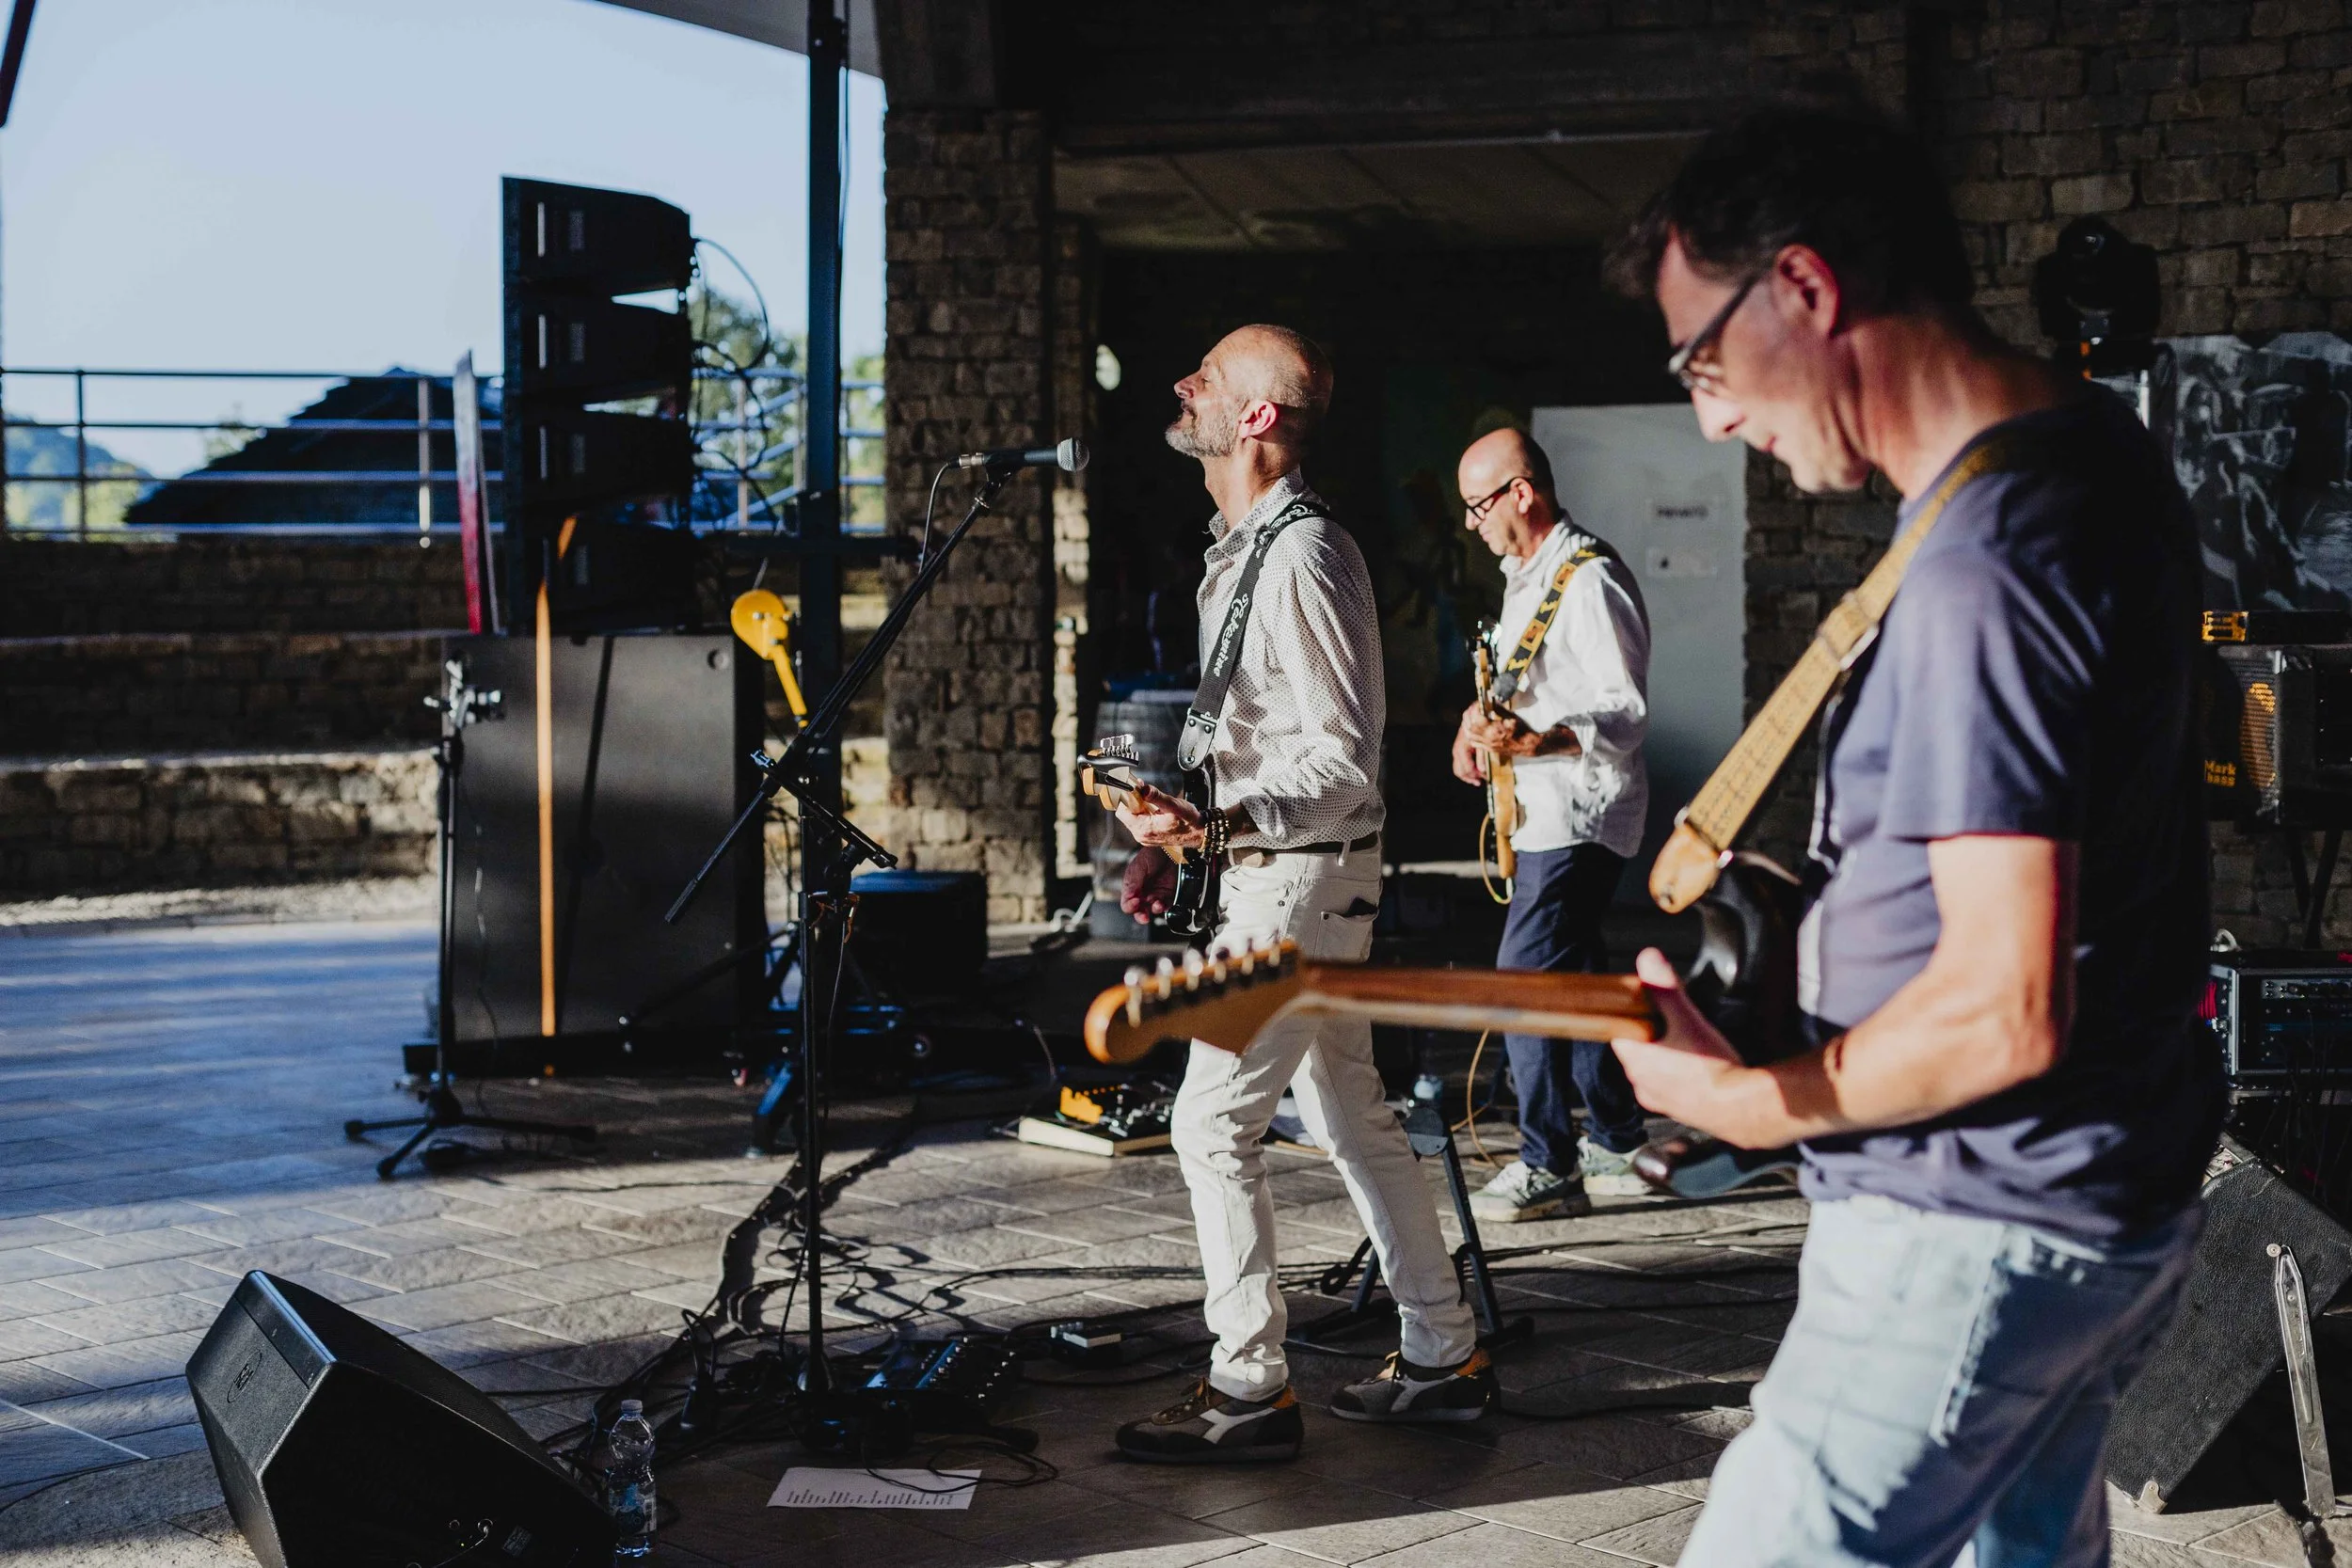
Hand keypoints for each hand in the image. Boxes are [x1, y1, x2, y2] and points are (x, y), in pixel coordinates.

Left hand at [1115, 780, 1206, 850]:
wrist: (1199, 833)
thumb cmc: (1189, 821)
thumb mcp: (1173, 805)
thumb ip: (1156, 796)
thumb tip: (1143, 789)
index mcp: (1144, 829)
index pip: (1122, 811)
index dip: (1127, 797)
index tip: (1136, 788)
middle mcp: (1141, 835)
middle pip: (1126, 813)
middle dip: (1133, 800)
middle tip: (1143, 790)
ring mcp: (1144, 836)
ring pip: (1132, 816)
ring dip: (1139, 805)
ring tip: (1152, 800)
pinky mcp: (1149, 835)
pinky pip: (1139, 821)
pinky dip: (1143, 811)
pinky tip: (1154, 807)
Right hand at [1122, 844, 1177, 923]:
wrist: (1169, 849)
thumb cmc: (1151, 855)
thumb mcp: (1139, 867)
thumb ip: (1134, 882)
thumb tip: (1129, 896)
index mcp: (1132, 888)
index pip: (1127, 904)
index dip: (1130, 905)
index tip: (1135, 901)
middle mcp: (1143, 894)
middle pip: (1139, 912)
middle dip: (1141, 916)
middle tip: (1144, 917)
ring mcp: (1155, 896)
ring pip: (1152, 911)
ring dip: (1154, 910)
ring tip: (1157, 904)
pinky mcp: (1168, 896)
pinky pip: (1166, 906)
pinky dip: (1164, 908)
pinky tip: (1163, 903)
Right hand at [1451, 705, 1485, 785]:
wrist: (1473, 713)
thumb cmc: (1479, 725)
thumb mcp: (1483, 741)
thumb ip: (1482, 757)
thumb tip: (1482, 771)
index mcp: (1462, 748)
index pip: (1467, 768)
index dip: (1476, 775)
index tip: (1485, 778)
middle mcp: (1457, 750)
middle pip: (1460, 770)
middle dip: (1470, 777)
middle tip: (1480, 781)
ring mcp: (1457, 749)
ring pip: (1458, 768)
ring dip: (1467, 774)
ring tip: (1477, 779)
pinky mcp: (1459, 748)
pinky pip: (1460, 762)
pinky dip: (1466, 768)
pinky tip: (1474, 769)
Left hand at [1463, 709, 1544, 757]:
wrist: (1527, 745)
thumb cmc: (1522, 730)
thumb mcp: (1511, 716)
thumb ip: (1497, 708)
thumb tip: (1489, 699)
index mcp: (1494, 730)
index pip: (1476, 717)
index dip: (1475, 708)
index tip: (1478, 703)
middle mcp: (1488, 739)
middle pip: (1470, 726)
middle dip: (1469, 714)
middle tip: (1474, 707)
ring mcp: (1487, 745)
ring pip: (1469, 734)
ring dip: (1467, 723)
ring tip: (1471, 715)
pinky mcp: (1488, 748)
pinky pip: (1473, 742)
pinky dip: (1470, 734)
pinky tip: (1473, 728)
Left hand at [1610, 948, 1759, 1143]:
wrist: (1743, 1107)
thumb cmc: (1713, 1067)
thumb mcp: (1687, 1018)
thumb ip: (1666, 989)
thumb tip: (1649, 959)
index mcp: (1635, 1060)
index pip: (1619, 1030)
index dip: (1632, 1015)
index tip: (1647, 1006)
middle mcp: (1640, 1083)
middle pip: (1637, 1049)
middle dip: (1652, 1033)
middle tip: (1675, 1022)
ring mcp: (1658, 1100)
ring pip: (1654, 1068)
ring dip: (1667, 1055)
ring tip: (1691, 1044)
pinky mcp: (1678, 1111)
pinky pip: (1671, 1086)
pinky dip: (1680, 1075)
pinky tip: (1701, 1067)